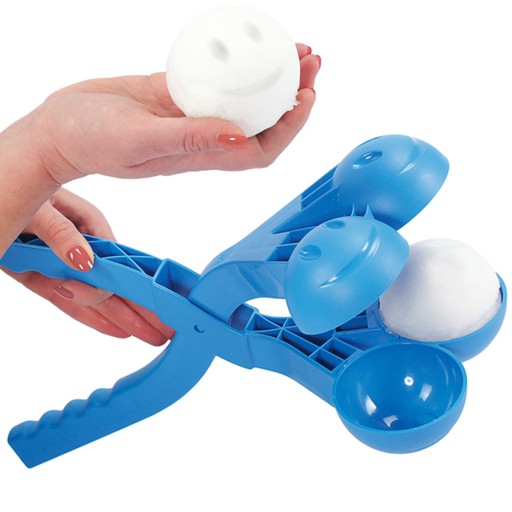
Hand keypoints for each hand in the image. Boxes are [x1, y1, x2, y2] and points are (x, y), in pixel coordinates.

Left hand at [2, 188, 173, 345]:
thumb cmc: (6, 186)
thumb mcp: (36, 209)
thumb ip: (61, 233)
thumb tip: (86, 260)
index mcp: (82, 219)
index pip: (115, 256)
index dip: (134, 280)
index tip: (150, 301)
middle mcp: (74, 242)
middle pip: (111, 280)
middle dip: (138, 306)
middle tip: (161, 329)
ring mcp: (58, 261)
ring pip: (94, 294)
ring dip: (120, 317)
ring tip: (147, 335)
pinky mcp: (38, 275)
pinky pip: (66, 300)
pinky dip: (89, 315)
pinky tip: (115, 329)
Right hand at [33, 44, 319, 183]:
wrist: (61, 128)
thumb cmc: (93, 142)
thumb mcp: (139, 140)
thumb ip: (188, 139)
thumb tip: (240, 138)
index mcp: (201, 156)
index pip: (260, 149)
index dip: (290, 128)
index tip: (307, 97)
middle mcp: (203, 138)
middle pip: (262, 122)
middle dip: (293, 95)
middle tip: (311, 61)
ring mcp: (191, 114)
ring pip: (244, 98)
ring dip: (272, 76)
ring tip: (293, 46)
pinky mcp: (176, 93)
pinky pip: (216, 77)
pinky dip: (237, 63)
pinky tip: (247, 43)